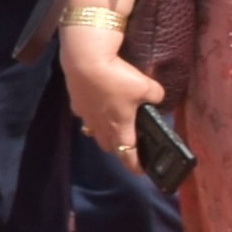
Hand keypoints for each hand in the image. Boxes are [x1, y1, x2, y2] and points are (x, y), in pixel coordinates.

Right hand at [59, 28, 160, 163]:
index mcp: (120, 128)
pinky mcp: (76, 104)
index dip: (135, 166)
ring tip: (111, 123)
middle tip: (128, 141)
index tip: (141, 171)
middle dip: (119, 148)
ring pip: (95, 133)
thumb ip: (155, 95)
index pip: (128, 156)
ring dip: (103, 132)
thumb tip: (156, 98)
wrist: (85, 61)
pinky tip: (97, 103)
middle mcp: (101, 127)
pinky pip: (85, 115)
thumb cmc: (118, 78)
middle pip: (109, 147)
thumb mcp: (147, 86)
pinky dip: (93, 113)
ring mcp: (86, 117)